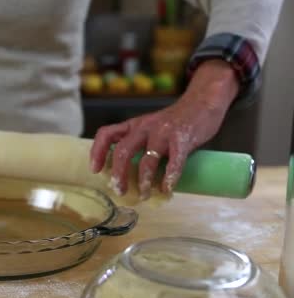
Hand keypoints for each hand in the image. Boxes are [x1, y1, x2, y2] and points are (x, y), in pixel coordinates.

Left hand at [89, 60, 239, 199]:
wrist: (202, 102)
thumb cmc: (173, 122)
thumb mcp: (148, 127)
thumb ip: (138, 144)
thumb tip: (126, 175)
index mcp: (133, 125)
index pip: (107, 134)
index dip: (97, 152)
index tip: (95, 170)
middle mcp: (145, 127)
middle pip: (123, 150)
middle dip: (118, 174)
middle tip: (119, 190)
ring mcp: (164, 132)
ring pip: (147, 158)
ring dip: (143, 180)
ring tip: (143, 195)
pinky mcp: (183, 138)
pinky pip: (175, 161)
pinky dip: (169, 177)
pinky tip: (167, 189)